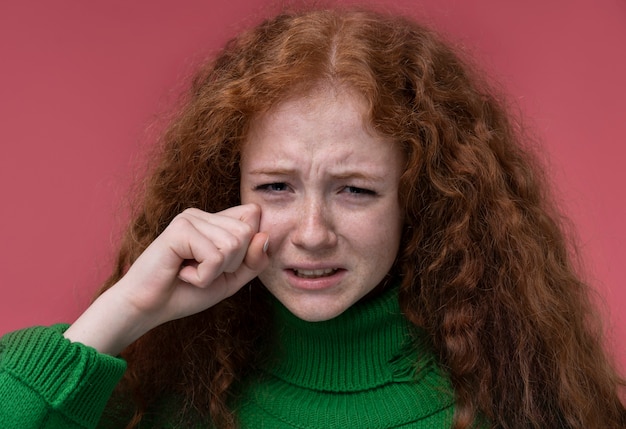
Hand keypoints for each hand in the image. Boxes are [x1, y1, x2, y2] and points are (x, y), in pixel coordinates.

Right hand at [64, 204, 268, 354]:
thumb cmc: (186, 293)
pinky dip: (202, 276)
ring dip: (215, 272)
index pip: (254, 217)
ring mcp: (191, 218)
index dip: (249, 247)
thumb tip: (265, 235)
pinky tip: (181, 273)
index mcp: (216, 221)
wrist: (147, 309)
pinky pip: (215, 257)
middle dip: (230, 264)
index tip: (222, 266)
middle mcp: (204, 214)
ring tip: (190, 272)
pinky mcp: (180, 229)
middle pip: (247, 233)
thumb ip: (254, 260)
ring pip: (234, 245)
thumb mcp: (231, 280)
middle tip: (202, 270)